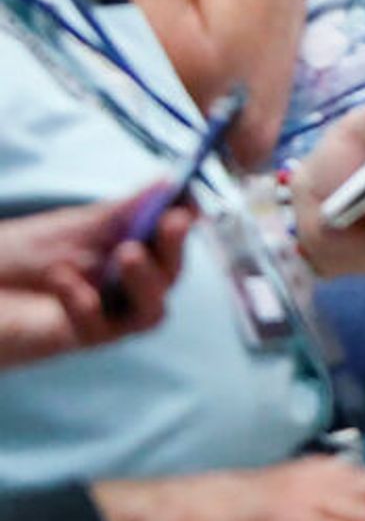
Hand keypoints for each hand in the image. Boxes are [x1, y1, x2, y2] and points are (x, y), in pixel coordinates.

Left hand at [0, 196, 192, 365]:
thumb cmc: (20, 257)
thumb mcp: (75, 226)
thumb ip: (124, 211)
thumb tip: (169, 181)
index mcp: (129, 252)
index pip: (171, 240)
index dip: (185, 222)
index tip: (187, 201)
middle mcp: (124, 288)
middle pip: (168, 276)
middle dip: (175, 248)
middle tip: (173, 222)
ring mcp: (104, 316)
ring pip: (150, 311)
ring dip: (146, 282)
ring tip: (129, 254)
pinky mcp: (75, 340)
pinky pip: (97, 329)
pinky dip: (85, 303)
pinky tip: (62, 278)